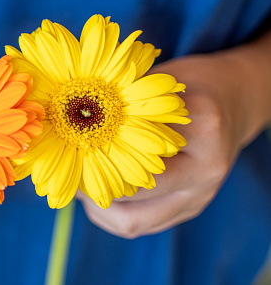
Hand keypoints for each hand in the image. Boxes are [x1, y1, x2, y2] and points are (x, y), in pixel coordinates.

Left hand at [77, 41, 270, 238]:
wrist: (235, 100)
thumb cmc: (192, 83)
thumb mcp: (163, 80)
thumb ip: (129, 102)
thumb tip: (71, 121)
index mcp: (201, 136)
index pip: (139, 165)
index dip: (96, 164)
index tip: (69, 154)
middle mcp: (204, 176)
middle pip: (134, 207)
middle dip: (92, 195)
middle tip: (69, 177)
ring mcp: (198, 197)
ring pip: (134, 223)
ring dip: (98, 210)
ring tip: (79, 188)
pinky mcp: (188, 206)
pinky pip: (143, 223)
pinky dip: (112, 213)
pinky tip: (97, 194)